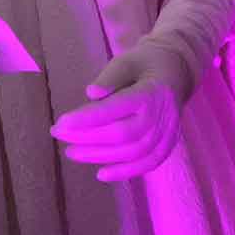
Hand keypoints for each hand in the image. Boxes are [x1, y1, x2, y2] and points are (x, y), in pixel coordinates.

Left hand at [50, 44, 193, 180]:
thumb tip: (91, 94)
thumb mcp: (126, 61)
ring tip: (71, 153)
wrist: (177, 71)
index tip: (61, 122)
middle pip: (123, 134)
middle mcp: (161, 115)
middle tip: (58, 133)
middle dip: (87, 138)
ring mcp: (167, 132)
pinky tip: (102, 174)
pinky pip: (148, 164)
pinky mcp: (168, 144)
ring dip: (100, 156)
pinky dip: (126, 172)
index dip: (88, 118)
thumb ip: (110, 77)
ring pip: (133, 152)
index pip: (116, 108)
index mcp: (150, 92)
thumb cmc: (144, 64)